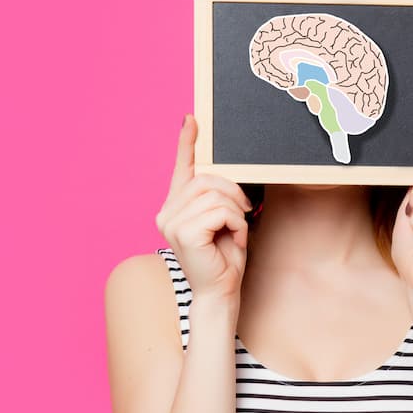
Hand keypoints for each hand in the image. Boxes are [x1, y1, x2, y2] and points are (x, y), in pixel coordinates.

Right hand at [155, 114, 251, 302]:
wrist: (220, 293)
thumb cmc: (223, 258)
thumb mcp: (223, 220)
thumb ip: (217, 197)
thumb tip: (226, 172)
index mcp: (175, 207)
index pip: (181, 168)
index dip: (186, 143)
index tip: (191, 119)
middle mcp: (166, 212)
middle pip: (206, 179)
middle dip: (233, 192)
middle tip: (246, 212)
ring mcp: (171, 222)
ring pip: (216, 194)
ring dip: (237, 211)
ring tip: (237, 230)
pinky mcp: (183, 232)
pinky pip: (220, 211)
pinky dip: (236, 222)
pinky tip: (234, 238)